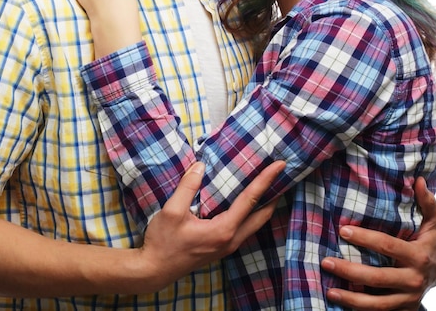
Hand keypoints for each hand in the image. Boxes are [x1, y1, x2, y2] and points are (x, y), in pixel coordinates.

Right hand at [138, 160, 284, 290]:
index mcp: (223, 230)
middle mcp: (230, 240)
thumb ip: (187, 187)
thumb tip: (201, 166)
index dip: (265, 180)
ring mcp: (227, 247)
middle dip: (274, 194)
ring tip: (270, 188)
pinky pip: (245, 229)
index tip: (280, 165)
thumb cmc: (163, 241)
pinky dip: (252, 214)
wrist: (154, 270)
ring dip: (265, 206)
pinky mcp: (220, 248)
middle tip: (282, 175)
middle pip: (261, 215)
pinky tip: (247, 206)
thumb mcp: (172, 211)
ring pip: (255, 225)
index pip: (250, 200)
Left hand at [322, 177, 435, 309]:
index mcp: (419, 256)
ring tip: (329, 290)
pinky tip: (340, 302)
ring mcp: (409, 298)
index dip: (364, 238)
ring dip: (351, 297)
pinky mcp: (403, 309)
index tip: (342, 230)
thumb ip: (428, 202)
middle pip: (378, 277)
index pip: (387, 246)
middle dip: (350, 270)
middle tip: (326, 261)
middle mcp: (414, 280)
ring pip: (377, 303)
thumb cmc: (431, 239)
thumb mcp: (435, 220)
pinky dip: (360, 309)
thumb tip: (419, 181)